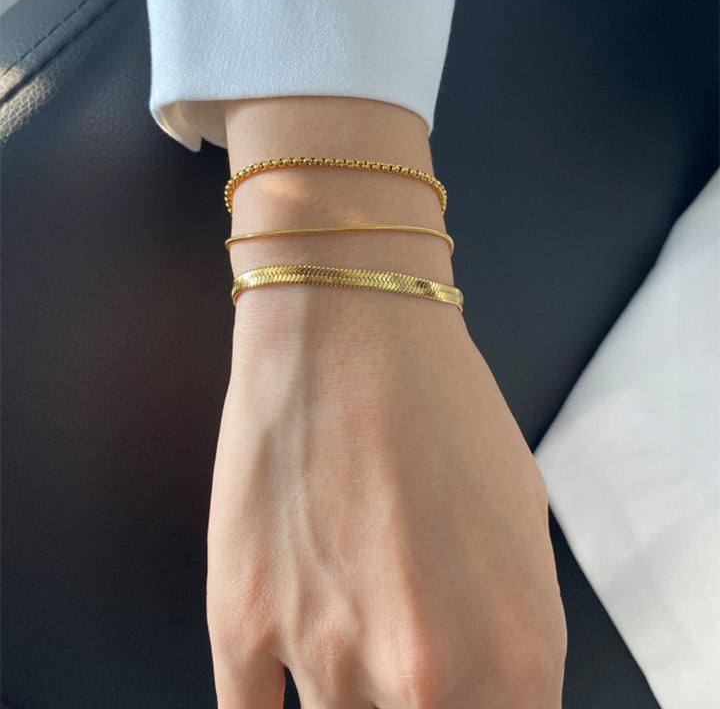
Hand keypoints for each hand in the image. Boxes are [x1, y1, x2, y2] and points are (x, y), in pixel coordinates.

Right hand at [206, 285, 566, 708]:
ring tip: (348, 639)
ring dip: (346, 704)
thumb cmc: (444, 405)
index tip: (462, 700)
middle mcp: (423, 676)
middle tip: (405, 669)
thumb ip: (509, 630)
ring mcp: (324, 656)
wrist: (347, 330)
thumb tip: (483, 681)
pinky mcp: (240, 624)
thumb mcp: (523, 525)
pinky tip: (283, 690)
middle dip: (417, 707)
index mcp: (515, 653)